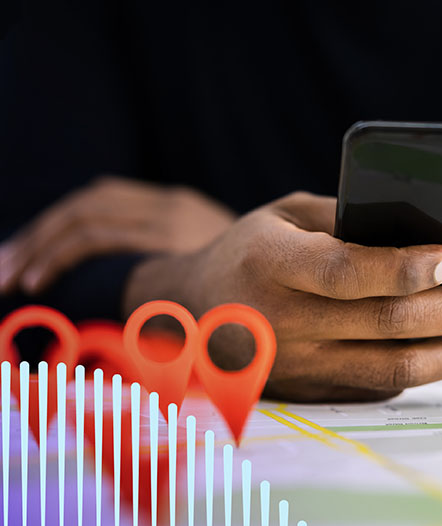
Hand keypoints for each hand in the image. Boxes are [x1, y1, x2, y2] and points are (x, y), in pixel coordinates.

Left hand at [0, 176, 235, 293]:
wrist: (292, 274)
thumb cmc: (252, 286)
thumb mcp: (217, 268)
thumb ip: (180, 266)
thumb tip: (136, 286)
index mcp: (175, 206)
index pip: (102, 202)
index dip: (58, 228)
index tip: (29, 257)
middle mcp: (168, 203)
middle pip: (85, 206)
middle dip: (36, 238)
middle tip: (4, 269)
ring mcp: (166, 217)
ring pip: (82, 219)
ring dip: (38, 248)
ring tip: (11, 278)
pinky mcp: (166, 235)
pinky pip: (96, 237)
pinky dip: (58, 256)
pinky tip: (37, 280)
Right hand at [126, 192, 441, 401]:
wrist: (195, 313)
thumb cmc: (247, 253)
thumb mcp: (282, 217)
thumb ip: (342, 219)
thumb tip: (420, 234)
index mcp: (270, 266)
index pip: (344, 272)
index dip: (403, 268)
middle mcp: (284, 322)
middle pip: (385, 325)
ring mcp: (299, 366)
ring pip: (392, 369)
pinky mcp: (311, 391)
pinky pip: (380, 385)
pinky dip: (428, 369)